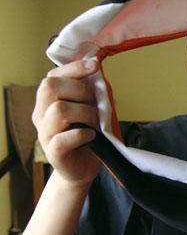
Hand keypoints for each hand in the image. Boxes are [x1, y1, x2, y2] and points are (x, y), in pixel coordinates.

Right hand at [32, 60, 100, 186]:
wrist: (81, 168)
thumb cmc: (86, 137)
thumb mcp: (87, 111)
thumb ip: (87, 94)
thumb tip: (97, 71)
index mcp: (48, 102)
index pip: (52, 76)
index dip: (74, 68)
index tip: (95, 66)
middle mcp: (41, 115)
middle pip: (51, 87)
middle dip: (80, 90)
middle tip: (95, 105)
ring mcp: (44, 133)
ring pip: (59, 110)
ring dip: (85, 113)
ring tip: (95, 123)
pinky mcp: (54, 152)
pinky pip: (64, 138)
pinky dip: (82, 134)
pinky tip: (91, 136)